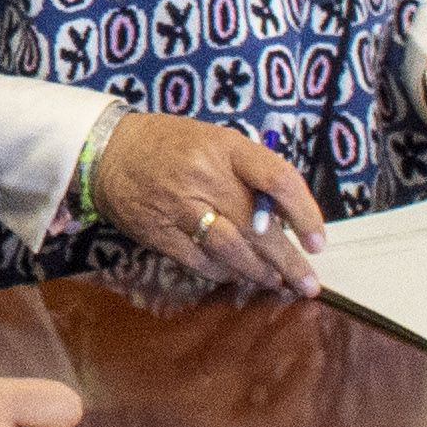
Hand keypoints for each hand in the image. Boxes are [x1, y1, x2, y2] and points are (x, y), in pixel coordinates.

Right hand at [87, 108, 330, 292]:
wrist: (108, 150)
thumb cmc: (171, 143)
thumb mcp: (215, 141)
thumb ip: (249, 173)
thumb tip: (285, 218)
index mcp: (226, 147)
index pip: (278, 179)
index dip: (304, 213)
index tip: (318, 241)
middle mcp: (205, 176)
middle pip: (257, 226)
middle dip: (288, 260)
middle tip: (308, 284)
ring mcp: (179, 206)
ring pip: (230, 249)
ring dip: (258, 272)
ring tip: (277, 283)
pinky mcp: (158, 231)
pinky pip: (199, 260)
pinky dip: (223, 273)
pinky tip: (237, 276)